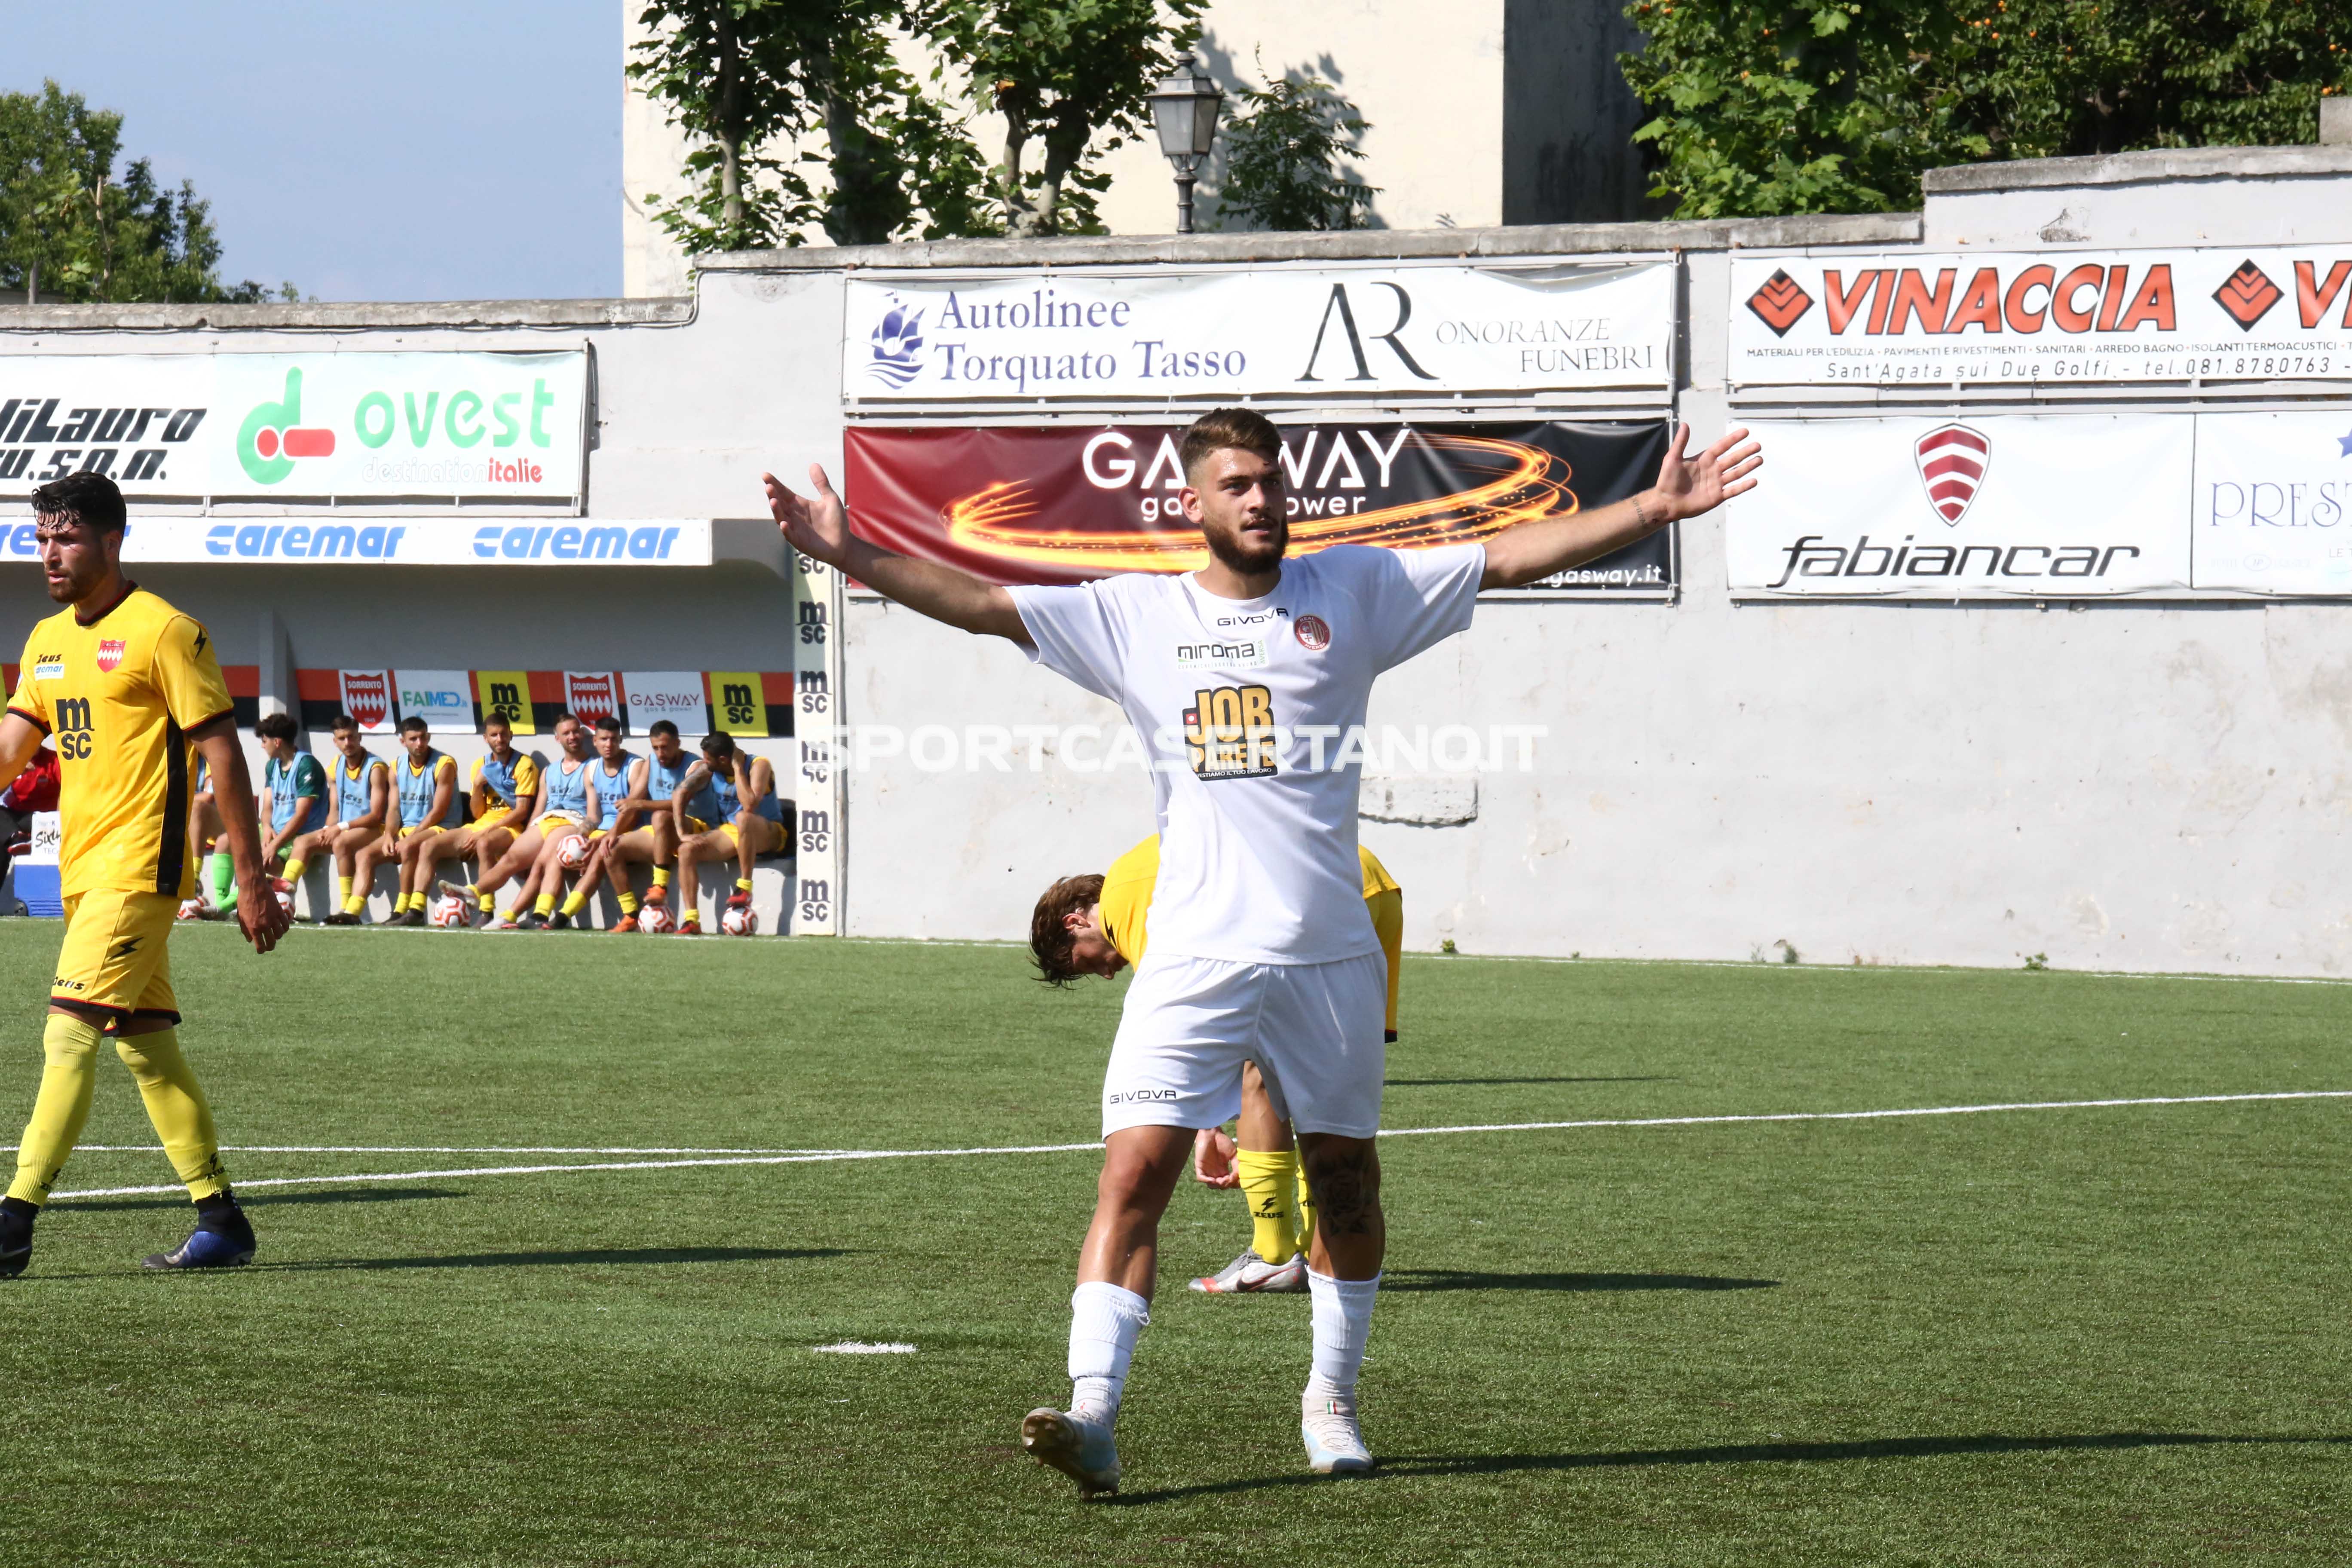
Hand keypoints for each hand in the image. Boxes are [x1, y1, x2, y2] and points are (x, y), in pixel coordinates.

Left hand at [235, 869, 289, 953]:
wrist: (253, 887)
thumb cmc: (244, 901)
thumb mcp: (240, 917)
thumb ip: (245, 930)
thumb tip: (249, 940)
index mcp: (253, 928)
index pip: (260, 945)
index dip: (261, 950)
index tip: (261, 950)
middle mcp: (264, 925)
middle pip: (271, 942)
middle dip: (270, 946)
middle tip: (269, 946)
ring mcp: (273, 919)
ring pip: (280, 934)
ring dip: (277, 937)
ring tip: (275, 936)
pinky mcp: (279, 912)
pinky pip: (285, 924)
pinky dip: (284, 928)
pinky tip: (282, 928)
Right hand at [764, 465, 852, 568]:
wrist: (844, 543)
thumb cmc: (836, 521)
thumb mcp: (830, 499)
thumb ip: (822, 483)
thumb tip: (814, 464)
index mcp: (799, 504)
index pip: (784, 492)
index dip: (775, 484)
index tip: (765, 475)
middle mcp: (794, 515)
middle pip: (780, 503)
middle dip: (773, 495)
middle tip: (768, 486)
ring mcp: (795, 528)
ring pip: (781, 518)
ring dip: (776, 510)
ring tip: (773, 501)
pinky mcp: (799, 541)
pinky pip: (790, 535)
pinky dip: (786, 529)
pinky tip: (784, 523)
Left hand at [1193, 1126, 1237, 1187]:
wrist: (1212, 1132)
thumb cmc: (1223, 1141)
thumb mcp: (1234, 1154)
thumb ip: (1237, 1165)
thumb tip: (1238, 1177)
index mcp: (1223, 1170)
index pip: (1228, 1183)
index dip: (1233, 1183)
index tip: (1236, 1178)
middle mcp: (1215, 1172)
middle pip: (1221, 1186)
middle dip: (1226, 1184)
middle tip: (1229, 1178)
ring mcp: (1207, 1170)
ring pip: (1211, 1185)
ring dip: (1217, 1185)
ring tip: (1222, 1179)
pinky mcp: (1199, 1166)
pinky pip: (1201, 1178)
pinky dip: (1207, 1181)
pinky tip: (1213, 1179)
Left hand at [1648, 423, 1762, 522]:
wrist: (1666, 502)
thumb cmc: (1667, 480)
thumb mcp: (1672, 458)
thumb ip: (1680, 442)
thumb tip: (1684, 424)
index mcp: (1704, 459)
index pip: (1722, 447)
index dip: (1733, 439)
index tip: (1745, 431)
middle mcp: (1713, 470)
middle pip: (1733, 459)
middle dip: (1745, 452)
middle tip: (1758, 445)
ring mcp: (1716, 483)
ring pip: (1736, 473)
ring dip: (1748, 467)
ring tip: (1759, 460)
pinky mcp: (1717, 496)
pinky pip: (1733, 490)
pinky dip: (1743, 486)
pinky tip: (1754, 481)